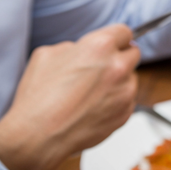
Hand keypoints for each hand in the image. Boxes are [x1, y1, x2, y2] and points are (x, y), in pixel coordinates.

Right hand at [0, 24, 140, 169]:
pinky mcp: (125, 113)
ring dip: (117, 81)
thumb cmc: (38, 97)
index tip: (113, 43)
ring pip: (130, 79)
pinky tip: (91, 108)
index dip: (116, 38)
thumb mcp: (47, 55)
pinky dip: (114, 102)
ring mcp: (125, 92)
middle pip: (132, 54)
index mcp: (100, 46)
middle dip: (119, 58)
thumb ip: (73, 46)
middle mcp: (118, 67)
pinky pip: (126, 101)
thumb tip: (82, 49)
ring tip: (89, 94)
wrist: (37, 137)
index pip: (124, 32)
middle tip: (100, 69)